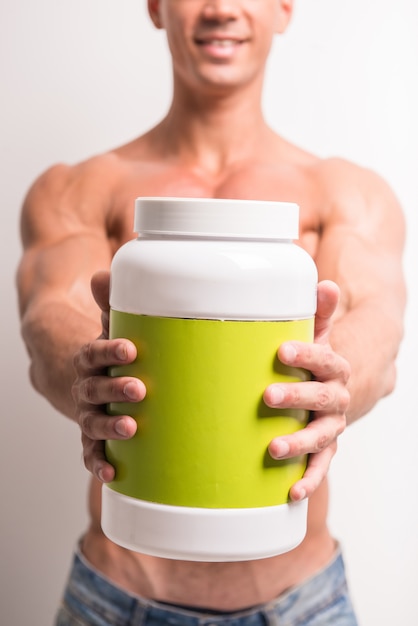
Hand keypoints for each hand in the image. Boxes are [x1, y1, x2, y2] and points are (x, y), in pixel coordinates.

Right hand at [72, 271, 145, 481]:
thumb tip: (104, 272)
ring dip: (109, 426)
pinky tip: (112, 473)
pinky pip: (91, 452)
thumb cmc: (113, 351)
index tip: (130, 349)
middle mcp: (86, 386)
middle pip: (94, 388)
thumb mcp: (113, 326)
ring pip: (91, 421)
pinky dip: (98, 463)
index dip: (109, 351)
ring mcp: (88, 413)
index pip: (93, 352)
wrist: (92, 378)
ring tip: (130, 428)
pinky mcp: (93, 437)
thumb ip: (113, 305)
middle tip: (140, 389)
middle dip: (115, 389)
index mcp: (90, 358)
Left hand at [263, 280, 349, 500]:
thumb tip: (323, 282)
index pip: (326, 358)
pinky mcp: (326, 448)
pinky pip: (321, 465)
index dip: (307, 354)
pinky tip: (291, 492)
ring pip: (322, 436)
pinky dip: (309, 479)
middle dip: (297, 397)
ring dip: (299, 443)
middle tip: (267, 396)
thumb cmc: (313, 363)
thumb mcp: (318, 336)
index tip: (281, 350)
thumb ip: (318, 313)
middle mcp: (338, 397)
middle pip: (323, 397)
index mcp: (335, 367)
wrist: (330, 391)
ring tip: (272, 449)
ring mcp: (333, 425)